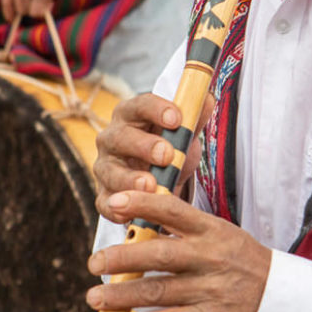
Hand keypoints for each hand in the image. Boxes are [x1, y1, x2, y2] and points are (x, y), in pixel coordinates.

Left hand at [0, 0, 64, 20]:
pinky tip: (50, 0)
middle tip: (41, 0)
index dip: (9, 13)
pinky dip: (45, 10)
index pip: (6, 1)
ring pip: (30, 12)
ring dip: (40, 8)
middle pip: (20, 10)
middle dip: (31, 9)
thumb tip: (19, 11)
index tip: (11, 20)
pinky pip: (38, 12)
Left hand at [86, 188, 270, 311]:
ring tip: (95, 297)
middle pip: (159, 255)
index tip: (113, 203)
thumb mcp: (218, 232)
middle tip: (94, 262)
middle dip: (122, 258)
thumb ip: (181, 227)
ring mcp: (209, 289)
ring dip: (122, 296)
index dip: (141, 204)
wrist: (279, 296)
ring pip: (159, 292)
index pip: (172, 209)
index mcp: (210, 229)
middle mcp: (209, 257)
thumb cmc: (239, 259)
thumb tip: (133, 220)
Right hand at [93, 90, 213, 212]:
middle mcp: (111, 138)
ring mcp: (105, 167)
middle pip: (121, 137)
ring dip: (130, 179)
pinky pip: (106, 203)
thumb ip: (194, 117)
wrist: (158, 177)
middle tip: (167, 155)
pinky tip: (132, 212)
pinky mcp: (104, 195)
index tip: (177, 119)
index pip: (140, 105)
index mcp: (130, 115)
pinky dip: (117, 208)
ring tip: (152, 185)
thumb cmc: (168, 147)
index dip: (157, 110)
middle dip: (144, 146)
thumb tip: (206, 98)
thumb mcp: (182, 132)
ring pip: (110, 171)